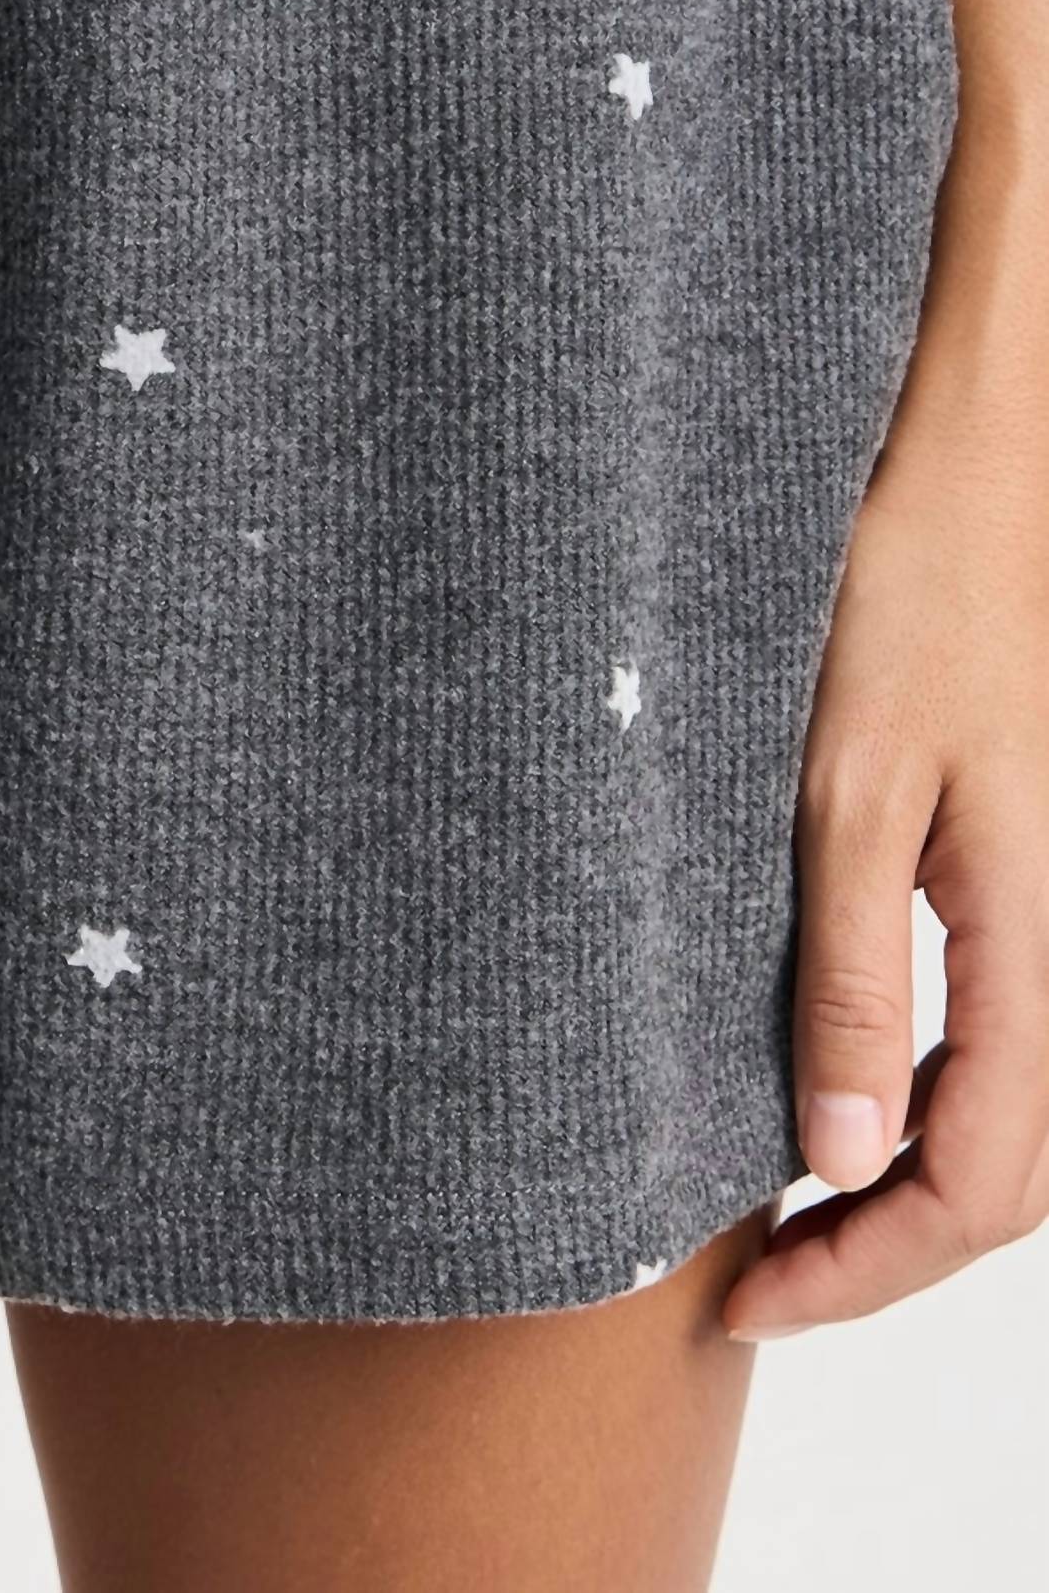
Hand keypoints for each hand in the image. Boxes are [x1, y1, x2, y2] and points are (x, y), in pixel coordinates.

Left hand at [722, 441, 1048, 1338]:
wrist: (963, 468)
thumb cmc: (906, 596)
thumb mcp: (849, 790)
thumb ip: (854, 977)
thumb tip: (845, 1164)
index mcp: (1039, 936)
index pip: (985, 1182)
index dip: (870, 1268)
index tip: (746, 1296)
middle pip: (1007, 1172)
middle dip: (884, 1251)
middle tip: (746, 1277)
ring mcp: (1047, 909)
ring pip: (1005, 1112)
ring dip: (903, 1187)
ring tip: (777, 1214)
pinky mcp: (1013, 870)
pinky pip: (990, 1032)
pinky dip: (917, 1100)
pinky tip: (832, 1097)